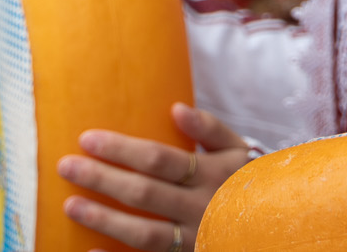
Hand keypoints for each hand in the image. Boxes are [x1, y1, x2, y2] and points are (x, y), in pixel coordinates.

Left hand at [56, 103, 252, 251]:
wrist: (280, 224)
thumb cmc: (251, 180)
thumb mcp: (240, 149)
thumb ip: (210, 129)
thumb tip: (176, 108)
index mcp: (212, 173)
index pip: (159, 159)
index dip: (121, 149)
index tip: (87, 138)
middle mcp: (202, 206)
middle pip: (145, 193)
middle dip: (102, 179)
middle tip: (67, 166)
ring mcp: (195, 237)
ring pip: (144, 233)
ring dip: (104, 220)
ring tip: (69, 206)